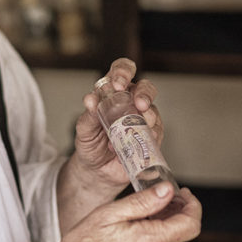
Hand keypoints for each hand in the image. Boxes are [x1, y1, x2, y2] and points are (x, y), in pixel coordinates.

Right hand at [0, 185, 201, 241]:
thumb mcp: (110, 214)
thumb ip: (144, 201)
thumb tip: (168, 190)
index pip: (191, 224)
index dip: (192, 206)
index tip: (184, 195)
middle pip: (179, 235)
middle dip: (174, 215)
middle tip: (158, 200)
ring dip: (160, 231)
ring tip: (138, 219)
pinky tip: (130, 240)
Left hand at [75, 58, 162, 188]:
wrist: (97, 171)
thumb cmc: (91, 144)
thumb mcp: (84, 130)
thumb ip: (88, 115)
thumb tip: (91, 99)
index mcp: (114, 93)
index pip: (122, 71)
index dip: (123, 71)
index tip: (118, 83)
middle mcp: (131, 102)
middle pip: (146, 88)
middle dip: (144, 93)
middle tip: (138, 103)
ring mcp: (144, 119)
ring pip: (154, 110)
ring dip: (148, 116)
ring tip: (134, 127)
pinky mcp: (151, 137)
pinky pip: (156, 132)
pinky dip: (147, 136)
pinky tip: (134, 142)